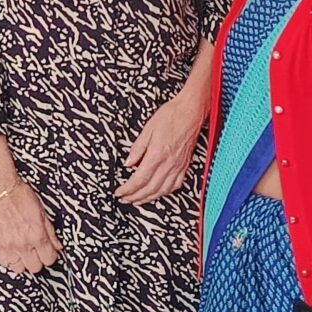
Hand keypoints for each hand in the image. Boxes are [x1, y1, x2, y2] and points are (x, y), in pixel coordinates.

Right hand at [0, 176, 60, 275]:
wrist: (0, 189)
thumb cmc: (20, 195)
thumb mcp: (42, 212)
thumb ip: (51, 232)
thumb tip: (58, 246)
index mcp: (37, 234)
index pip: (49, 259)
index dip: (51, 256)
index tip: (49, 251)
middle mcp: (23, 243)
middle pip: (35, 267)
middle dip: (39, 260)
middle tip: (38, 251)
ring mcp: (9, 246)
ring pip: (20, 269)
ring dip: (24, 262)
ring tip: (25, 253)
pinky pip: (5, 263)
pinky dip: (10, 260)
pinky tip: (14, 251)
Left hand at [118, 80, 207, 205]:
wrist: (191, 111)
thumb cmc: (171, 116)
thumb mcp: (147, 129)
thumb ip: (137, 149)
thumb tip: (128, 164)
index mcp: (157, 155)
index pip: (139, 179)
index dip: (127, 189)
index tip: (119, 192)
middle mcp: (169, 164)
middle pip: (149, 189)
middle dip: (135, 197)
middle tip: (125, 199)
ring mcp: (178, 166)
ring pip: (162, 190)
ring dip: (148, 198)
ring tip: (137, 200)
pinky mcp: (185, 166)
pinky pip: (175, 185)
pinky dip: (164, 193)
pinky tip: (157, 193)